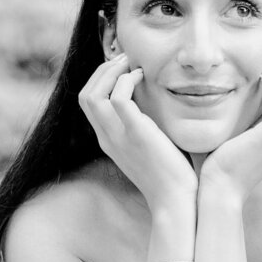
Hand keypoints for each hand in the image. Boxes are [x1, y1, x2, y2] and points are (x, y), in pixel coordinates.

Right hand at [78, 54, 198, 214]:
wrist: (176, 200)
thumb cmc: (170, 174)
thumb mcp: (148, 146)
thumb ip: (142, 125)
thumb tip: (151, 101)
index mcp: (108, 140)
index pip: (88, 103)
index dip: (101, 79)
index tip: (123, 69)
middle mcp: (107, 138)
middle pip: (85, 96)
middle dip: (103, 71)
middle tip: (126, 61)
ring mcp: (118, 137)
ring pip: (93, 95)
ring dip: (111, 72)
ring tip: (132, 65)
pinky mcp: (136, 134)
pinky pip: (119, 98)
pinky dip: (127, 81)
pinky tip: (143, 78)